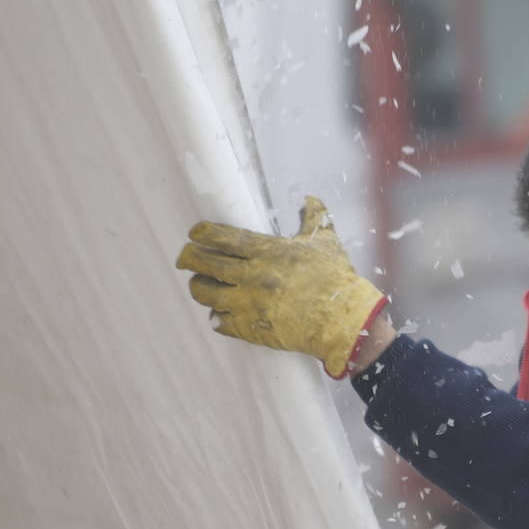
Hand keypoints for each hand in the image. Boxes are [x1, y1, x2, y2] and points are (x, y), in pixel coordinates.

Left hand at [175, 196, 387, 377]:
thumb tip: (311, 199)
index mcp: (266, 251)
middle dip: (188, 257)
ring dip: (199, 286)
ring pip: (204, 293)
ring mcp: (248, 304)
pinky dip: (217, 317)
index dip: (201, 233)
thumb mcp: (325, 242)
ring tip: (203, 284)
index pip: (220, 237)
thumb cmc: (336, 279)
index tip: (195, 233)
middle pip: (202, 263)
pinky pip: (218, 322)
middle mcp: (251, 276)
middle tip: (185, 257)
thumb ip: (314, 217)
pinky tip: (222, 313)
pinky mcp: (250, 329)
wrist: (344, 321)